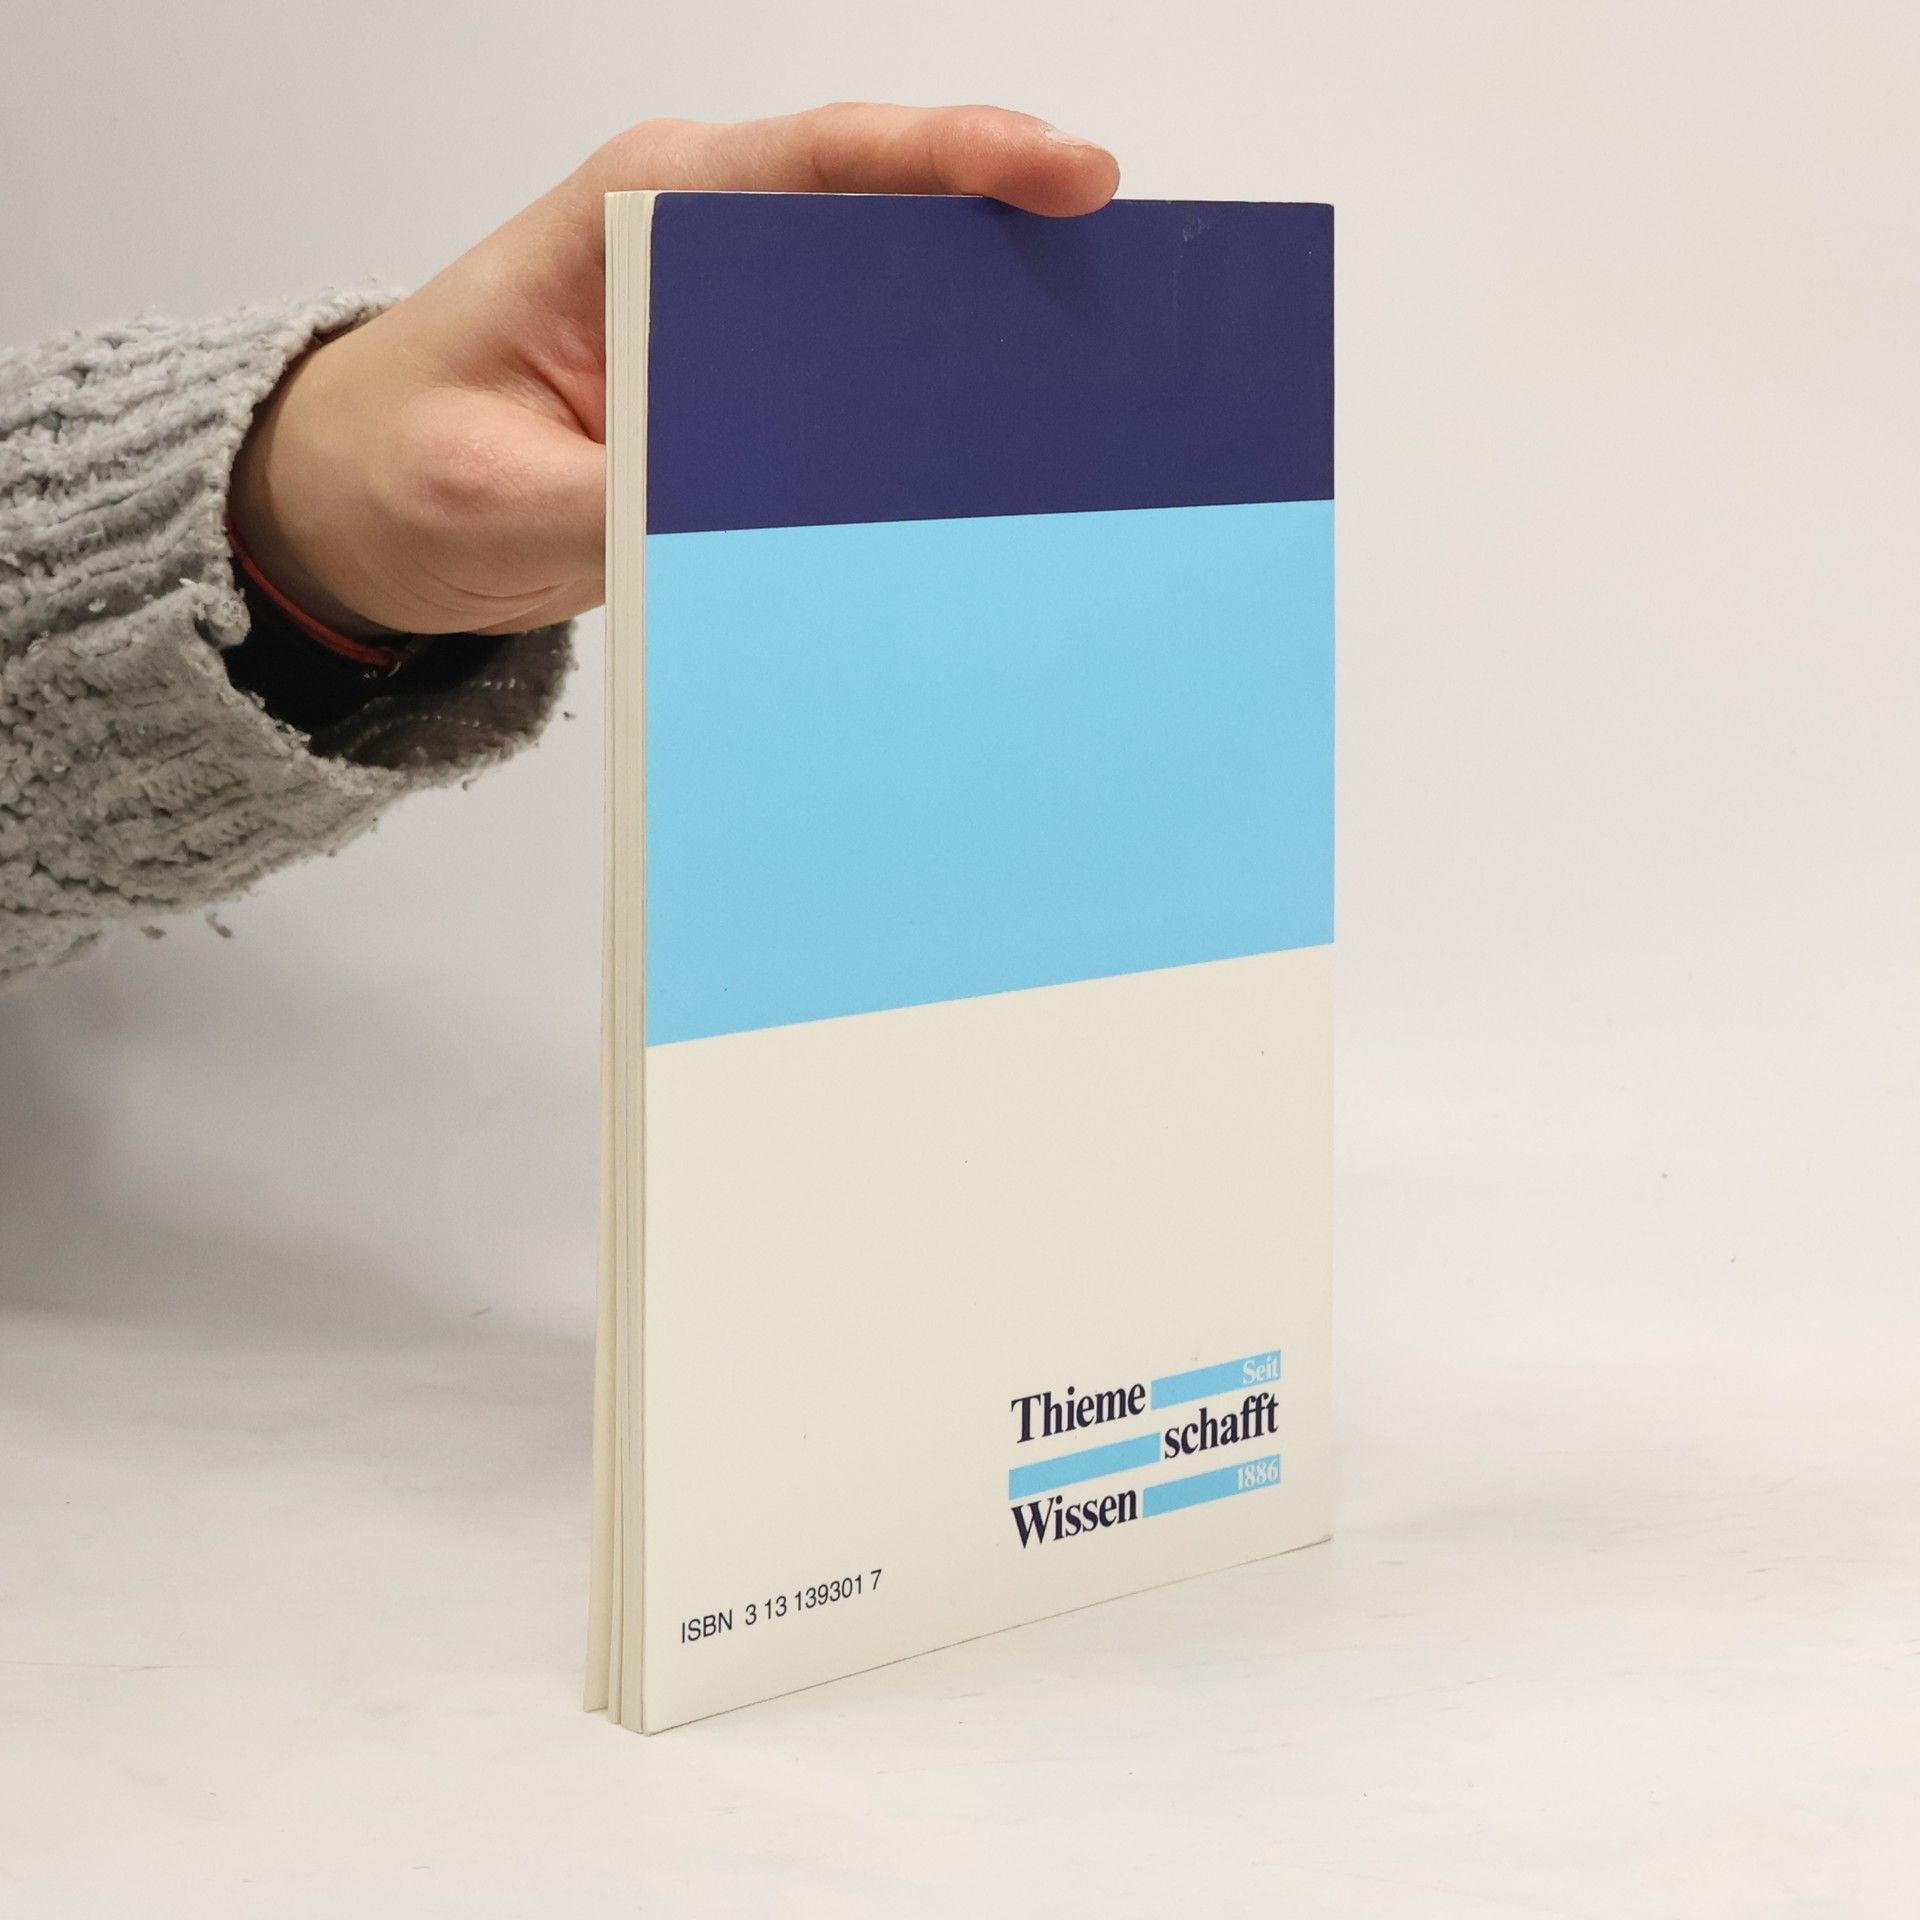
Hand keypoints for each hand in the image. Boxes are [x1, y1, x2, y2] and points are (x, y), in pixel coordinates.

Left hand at [229, 104, 1120, 637]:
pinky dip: (924, 412)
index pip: (818, 159)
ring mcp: (727, 321)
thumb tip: (757, 524)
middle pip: (884, 215)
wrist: (364, 509)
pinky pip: (853, 389)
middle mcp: (698, 244)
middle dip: (1008, 238)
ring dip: (979, 335)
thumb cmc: (403, 466)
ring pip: (884, 301)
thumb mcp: (496, 494)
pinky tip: (990, 456)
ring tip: (1090, 381)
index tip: (1062, 177)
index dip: (954, 157)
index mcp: (636, 213)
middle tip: (1121, 292)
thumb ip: (625, 501)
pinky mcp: (738, 396)